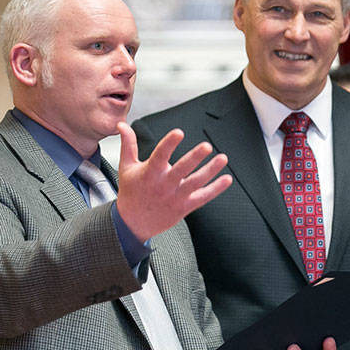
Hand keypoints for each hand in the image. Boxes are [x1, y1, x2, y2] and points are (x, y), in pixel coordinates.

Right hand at [115, 124, 231, 240]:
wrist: (132, 223)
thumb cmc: (131, 192)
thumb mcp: (126, 167)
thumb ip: (128, 145)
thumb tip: (122, 125)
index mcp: (149, 173)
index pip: (159, 156)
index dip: (169, 144)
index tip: (179, 132)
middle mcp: (163, 185)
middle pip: (181, 170)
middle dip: (194, 158)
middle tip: (207, 146)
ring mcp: (175, 197)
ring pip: (196, 183)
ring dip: (211, 171)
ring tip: (223, 158)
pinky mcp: (183, 208)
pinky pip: (202, 198)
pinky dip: (215, 189)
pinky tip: (226, 179)